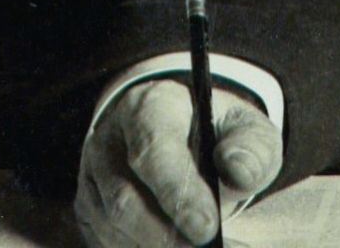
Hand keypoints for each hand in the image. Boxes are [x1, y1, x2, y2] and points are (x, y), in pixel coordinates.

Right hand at [75, 78, 281, 247]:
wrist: (187, 135)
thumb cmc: (220, 134)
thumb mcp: (248, 128)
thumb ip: (253, 147)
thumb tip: (238, 172)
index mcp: (150, 106)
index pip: (154, 152)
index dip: (179, 194)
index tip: (208, 228)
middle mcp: (108, 141)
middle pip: (125, 199)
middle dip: (166, 233)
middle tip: (204, 247)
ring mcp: (90, 178)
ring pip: (111, 227)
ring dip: (154, 246)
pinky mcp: (86, 210)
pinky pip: (104, 242)